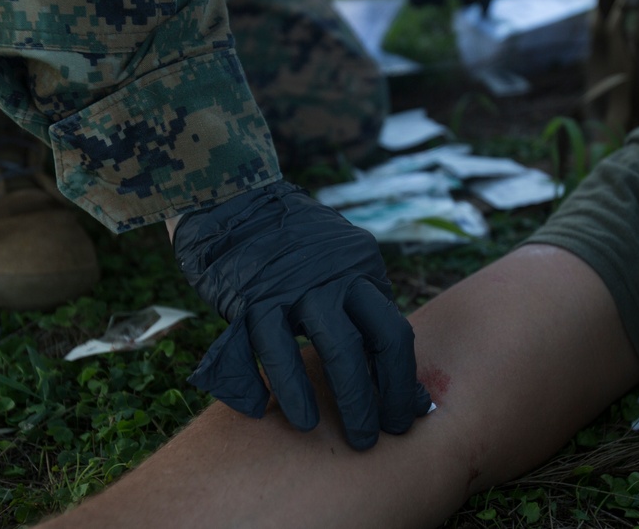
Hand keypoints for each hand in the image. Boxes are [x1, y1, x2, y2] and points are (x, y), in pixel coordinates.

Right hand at [173, 181, 431, 449]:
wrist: (231, 200)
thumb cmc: (291, 246)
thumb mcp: (338, 261)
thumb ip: (361, 306)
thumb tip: (394, 368)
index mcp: (362, 267)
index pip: (395, 331)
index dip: (402, 381)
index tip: (406, 416)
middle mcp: (334, 276)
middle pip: (369, 344)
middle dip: (375, 400)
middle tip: (373, 438)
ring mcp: (294, 285)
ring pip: (327, 350)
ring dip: (334, 401)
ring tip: (330, 434)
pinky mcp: (251, 296)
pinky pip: (270, 350)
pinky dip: (278, 386)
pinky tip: (277, 413)